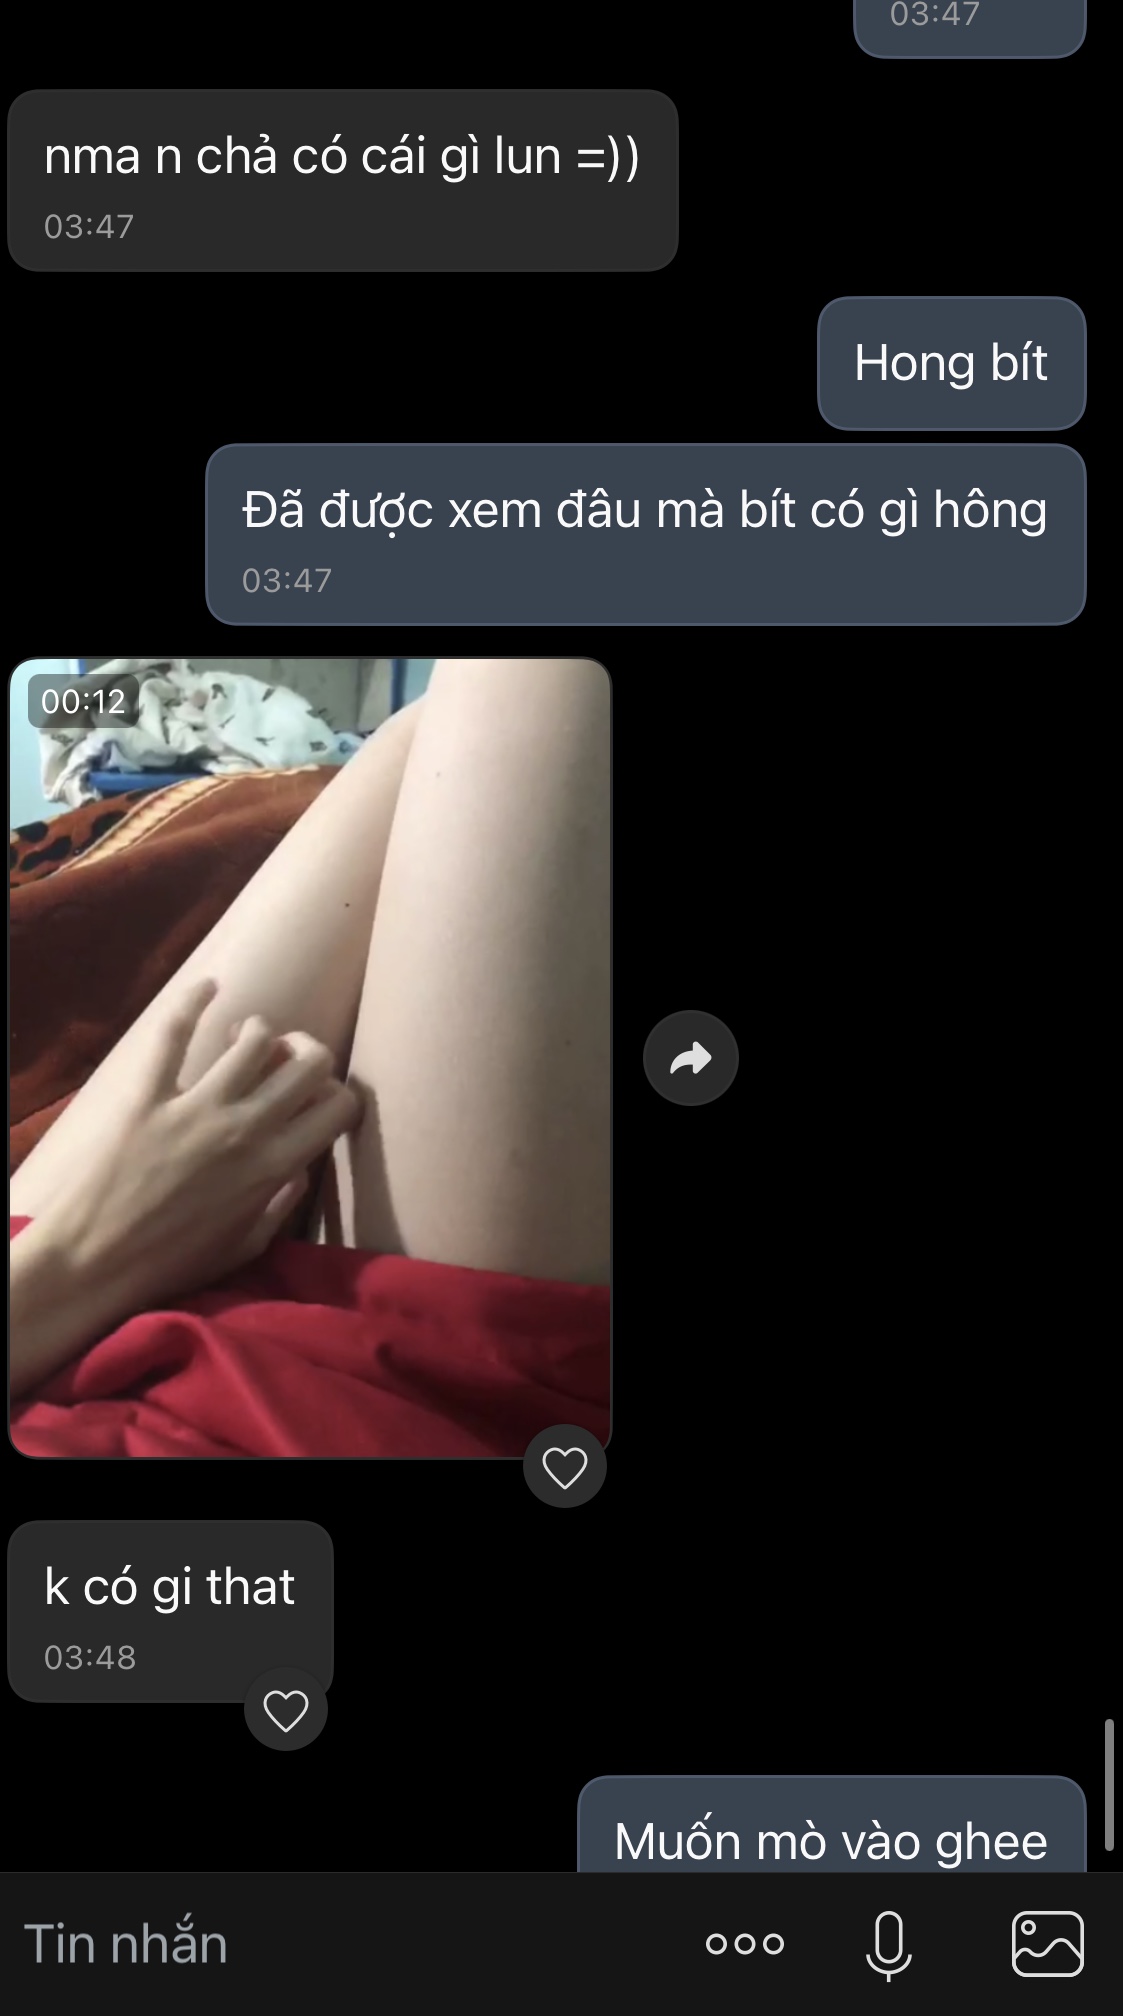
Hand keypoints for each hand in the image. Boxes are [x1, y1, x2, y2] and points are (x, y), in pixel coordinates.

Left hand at [40, 977, 360, 1316]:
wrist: (94, 1264)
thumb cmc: (172, 1263)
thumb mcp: (245, 1246)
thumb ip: (282, 1205)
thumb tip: (302, 1169)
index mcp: (275, 1167)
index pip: (339, 1106)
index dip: (340, 1096)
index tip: (318, 1102)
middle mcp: (246, 1129)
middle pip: (309, 1062)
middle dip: (308, 1053)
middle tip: (287, 1061)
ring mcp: (196, 1107)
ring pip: (254, 1039)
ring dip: (258, 1033)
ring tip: (242, 1042)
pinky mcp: (149, 1095)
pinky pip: (175, 1033)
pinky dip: (193, 1001)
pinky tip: (208, 987)